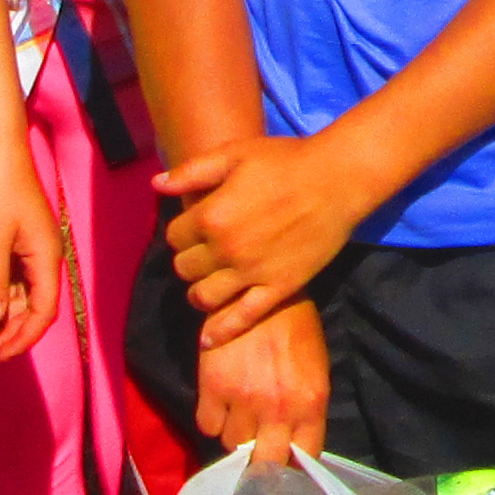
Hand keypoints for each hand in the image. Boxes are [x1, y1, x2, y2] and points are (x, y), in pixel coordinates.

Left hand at [0, 132, 72, 360]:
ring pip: (22, 298)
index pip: (44, 312)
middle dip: (9, 331)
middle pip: (34, 309)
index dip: (24, 338)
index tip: (0, 355)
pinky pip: (13, 282)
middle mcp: (45, 260)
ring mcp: (32, 253)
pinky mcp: (19, 246)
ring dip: (1, 317)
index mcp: (46, 259)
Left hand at [157, 131, 368, 341]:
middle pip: (185, 268)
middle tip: (204, 252)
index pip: (174, 236)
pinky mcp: (278, 288)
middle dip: (189, 259)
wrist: (338, 180)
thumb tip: (156, 185)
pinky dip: (221, 332)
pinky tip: (208, 340)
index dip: (182, 231)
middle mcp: (226, 250)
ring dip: (199, 291)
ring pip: (204, 297)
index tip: (194, 226)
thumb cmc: (286, 161)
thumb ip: (192, 172)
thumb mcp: (235, 154)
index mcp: (211, 216)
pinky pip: (242, 318)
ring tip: (209, 282)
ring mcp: (252, 273)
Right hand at [197, 301, 329, 462]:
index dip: (295, 468)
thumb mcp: (316, 371)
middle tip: (256, 454)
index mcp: (311, 404)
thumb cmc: (295, 331)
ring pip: (233, 444)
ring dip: (235, 434)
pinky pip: (207, 425)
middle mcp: (279, 409)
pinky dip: (212, 419)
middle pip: (266, 465)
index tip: (286, 469)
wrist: (258, 293)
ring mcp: (244, 400)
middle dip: (262, 464)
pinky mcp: (213, 387)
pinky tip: (219, 403)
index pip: (305, 458)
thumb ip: (307, 411)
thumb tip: (293, 448)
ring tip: (238, 416)